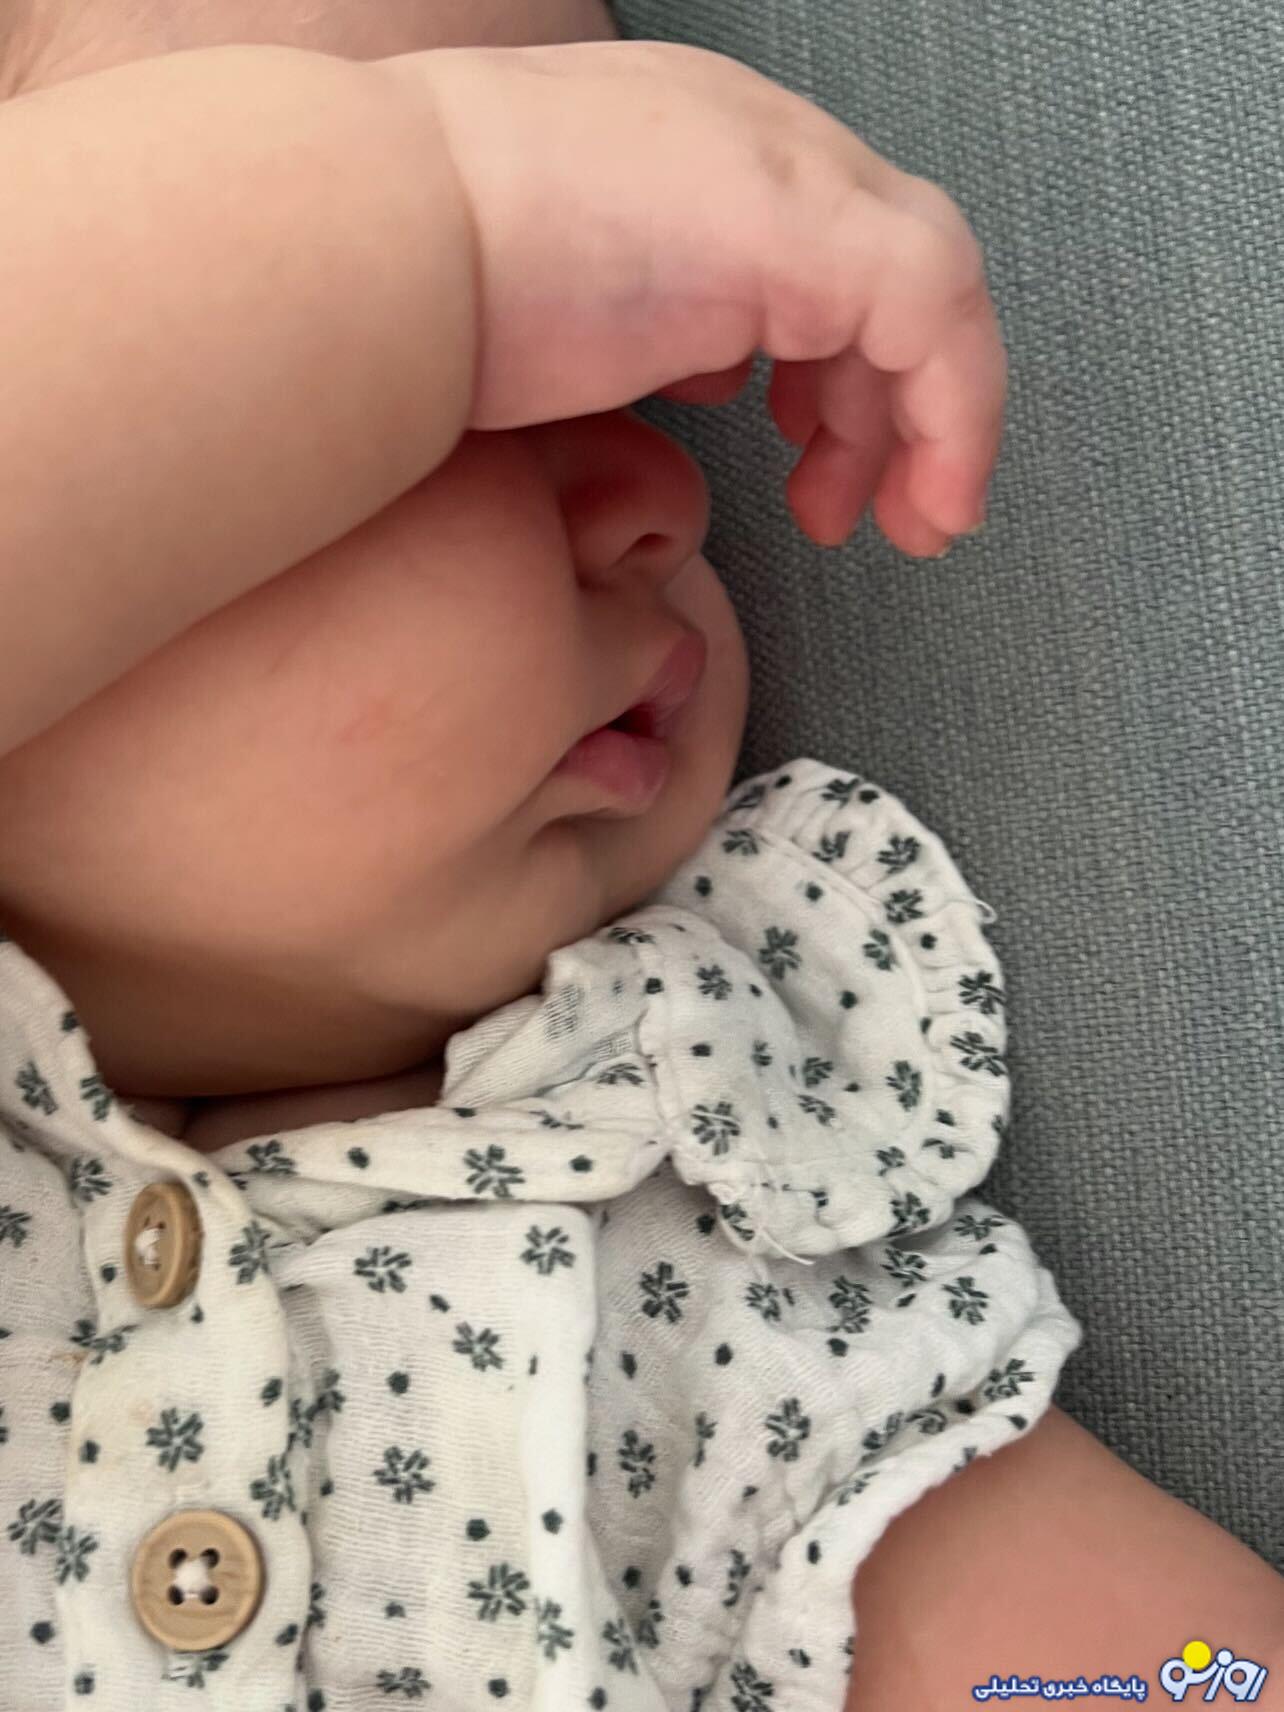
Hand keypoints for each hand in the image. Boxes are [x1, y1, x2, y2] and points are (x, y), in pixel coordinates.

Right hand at [398, 39, 1003, 555]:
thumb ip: (654, 326)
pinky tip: (915, 499)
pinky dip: (949, 416)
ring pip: (931, 287)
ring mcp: (776, 171)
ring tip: (899, 522)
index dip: (842, 369)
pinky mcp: (795, 221)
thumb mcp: (566, 312)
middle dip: (895, 407)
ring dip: (923, 423)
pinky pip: (933, 310)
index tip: (817, 465)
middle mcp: (747, 146)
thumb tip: (702, 367)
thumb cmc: (417, 291)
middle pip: (887, 270)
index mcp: (692, 158)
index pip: (821, 255)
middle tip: (880, 509)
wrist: (364, 242)